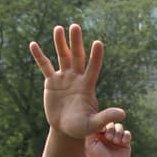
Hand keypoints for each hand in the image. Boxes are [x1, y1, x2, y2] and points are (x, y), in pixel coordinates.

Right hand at [30, 24, 124, 140]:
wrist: (65, 130)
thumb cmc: (81, 128)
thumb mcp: (94, 123)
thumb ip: (106, 117)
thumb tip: (123, 114)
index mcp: (87, 86)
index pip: (93, 68)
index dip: (96, 56)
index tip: (98, 43)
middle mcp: (76, 78)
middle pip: (77, 57)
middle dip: (76, 42)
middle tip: (75, 26)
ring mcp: (64, 78)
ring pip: (62, 57)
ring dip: (60, 43)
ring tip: (58, 28)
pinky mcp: (51, 82)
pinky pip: (45, 66)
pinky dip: (39, 56)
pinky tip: (33, 44)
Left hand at [86, 122, 131, 156]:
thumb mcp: (90, 145)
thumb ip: (90, 132)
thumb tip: (94, 120)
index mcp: (98, 134)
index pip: (101, 123)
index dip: (102, 124)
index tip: (102, 131)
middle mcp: (107, 135)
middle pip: (111, 123)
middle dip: (111, 129)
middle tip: (109, 138)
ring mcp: (117, 138)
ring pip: (120, 127)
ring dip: (118, 132)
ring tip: (115, 141)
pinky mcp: (125, 143)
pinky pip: (128, 134)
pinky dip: (125, 136)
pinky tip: (122, 142)